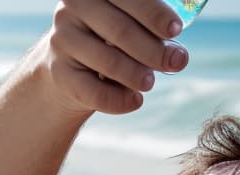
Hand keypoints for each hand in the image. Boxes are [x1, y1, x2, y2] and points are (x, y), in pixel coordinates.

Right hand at [41, 0, 188, 114]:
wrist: (68, 71)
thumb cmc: (109, 43)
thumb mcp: (129, 27)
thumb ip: (152, 34)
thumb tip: (179, 56)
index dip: (154, 13)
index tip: (176, 30)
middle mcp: (72, 8)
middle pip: (121, 31)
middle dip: (154, 51)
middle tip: (177, 63)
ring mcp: (63, 40)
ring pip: (110, 63)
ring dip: (138, 76)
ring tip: (150, 82)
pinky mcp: (60, 74)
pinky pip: (97, 93)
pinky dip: (121, 101)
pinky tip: (136, 101)